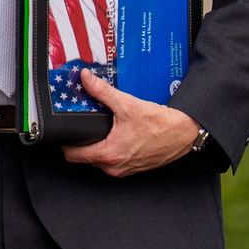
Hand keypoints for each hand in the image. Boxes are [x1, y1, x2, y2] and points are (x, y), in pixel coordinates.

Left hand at [62, 70, 201, 176]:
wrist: (184, 133)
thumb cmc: (160, 124)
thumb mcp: (127, 104)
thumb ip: (102, 92)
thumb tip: (86, 79)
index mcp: (109, 154)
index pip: (73, 156)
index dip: (65, 143)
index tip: (65, 131)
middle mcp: (114, 167)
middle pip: (84, 159)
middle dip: (79, 144)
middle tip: (81, 127)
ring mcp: (124, 170)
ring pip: (99, 161)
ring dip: (96, 147)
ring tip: (98, 129)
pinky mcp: (134, 168)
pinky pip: (113, 162)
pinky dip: (110, 150)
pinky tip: (115, 135)